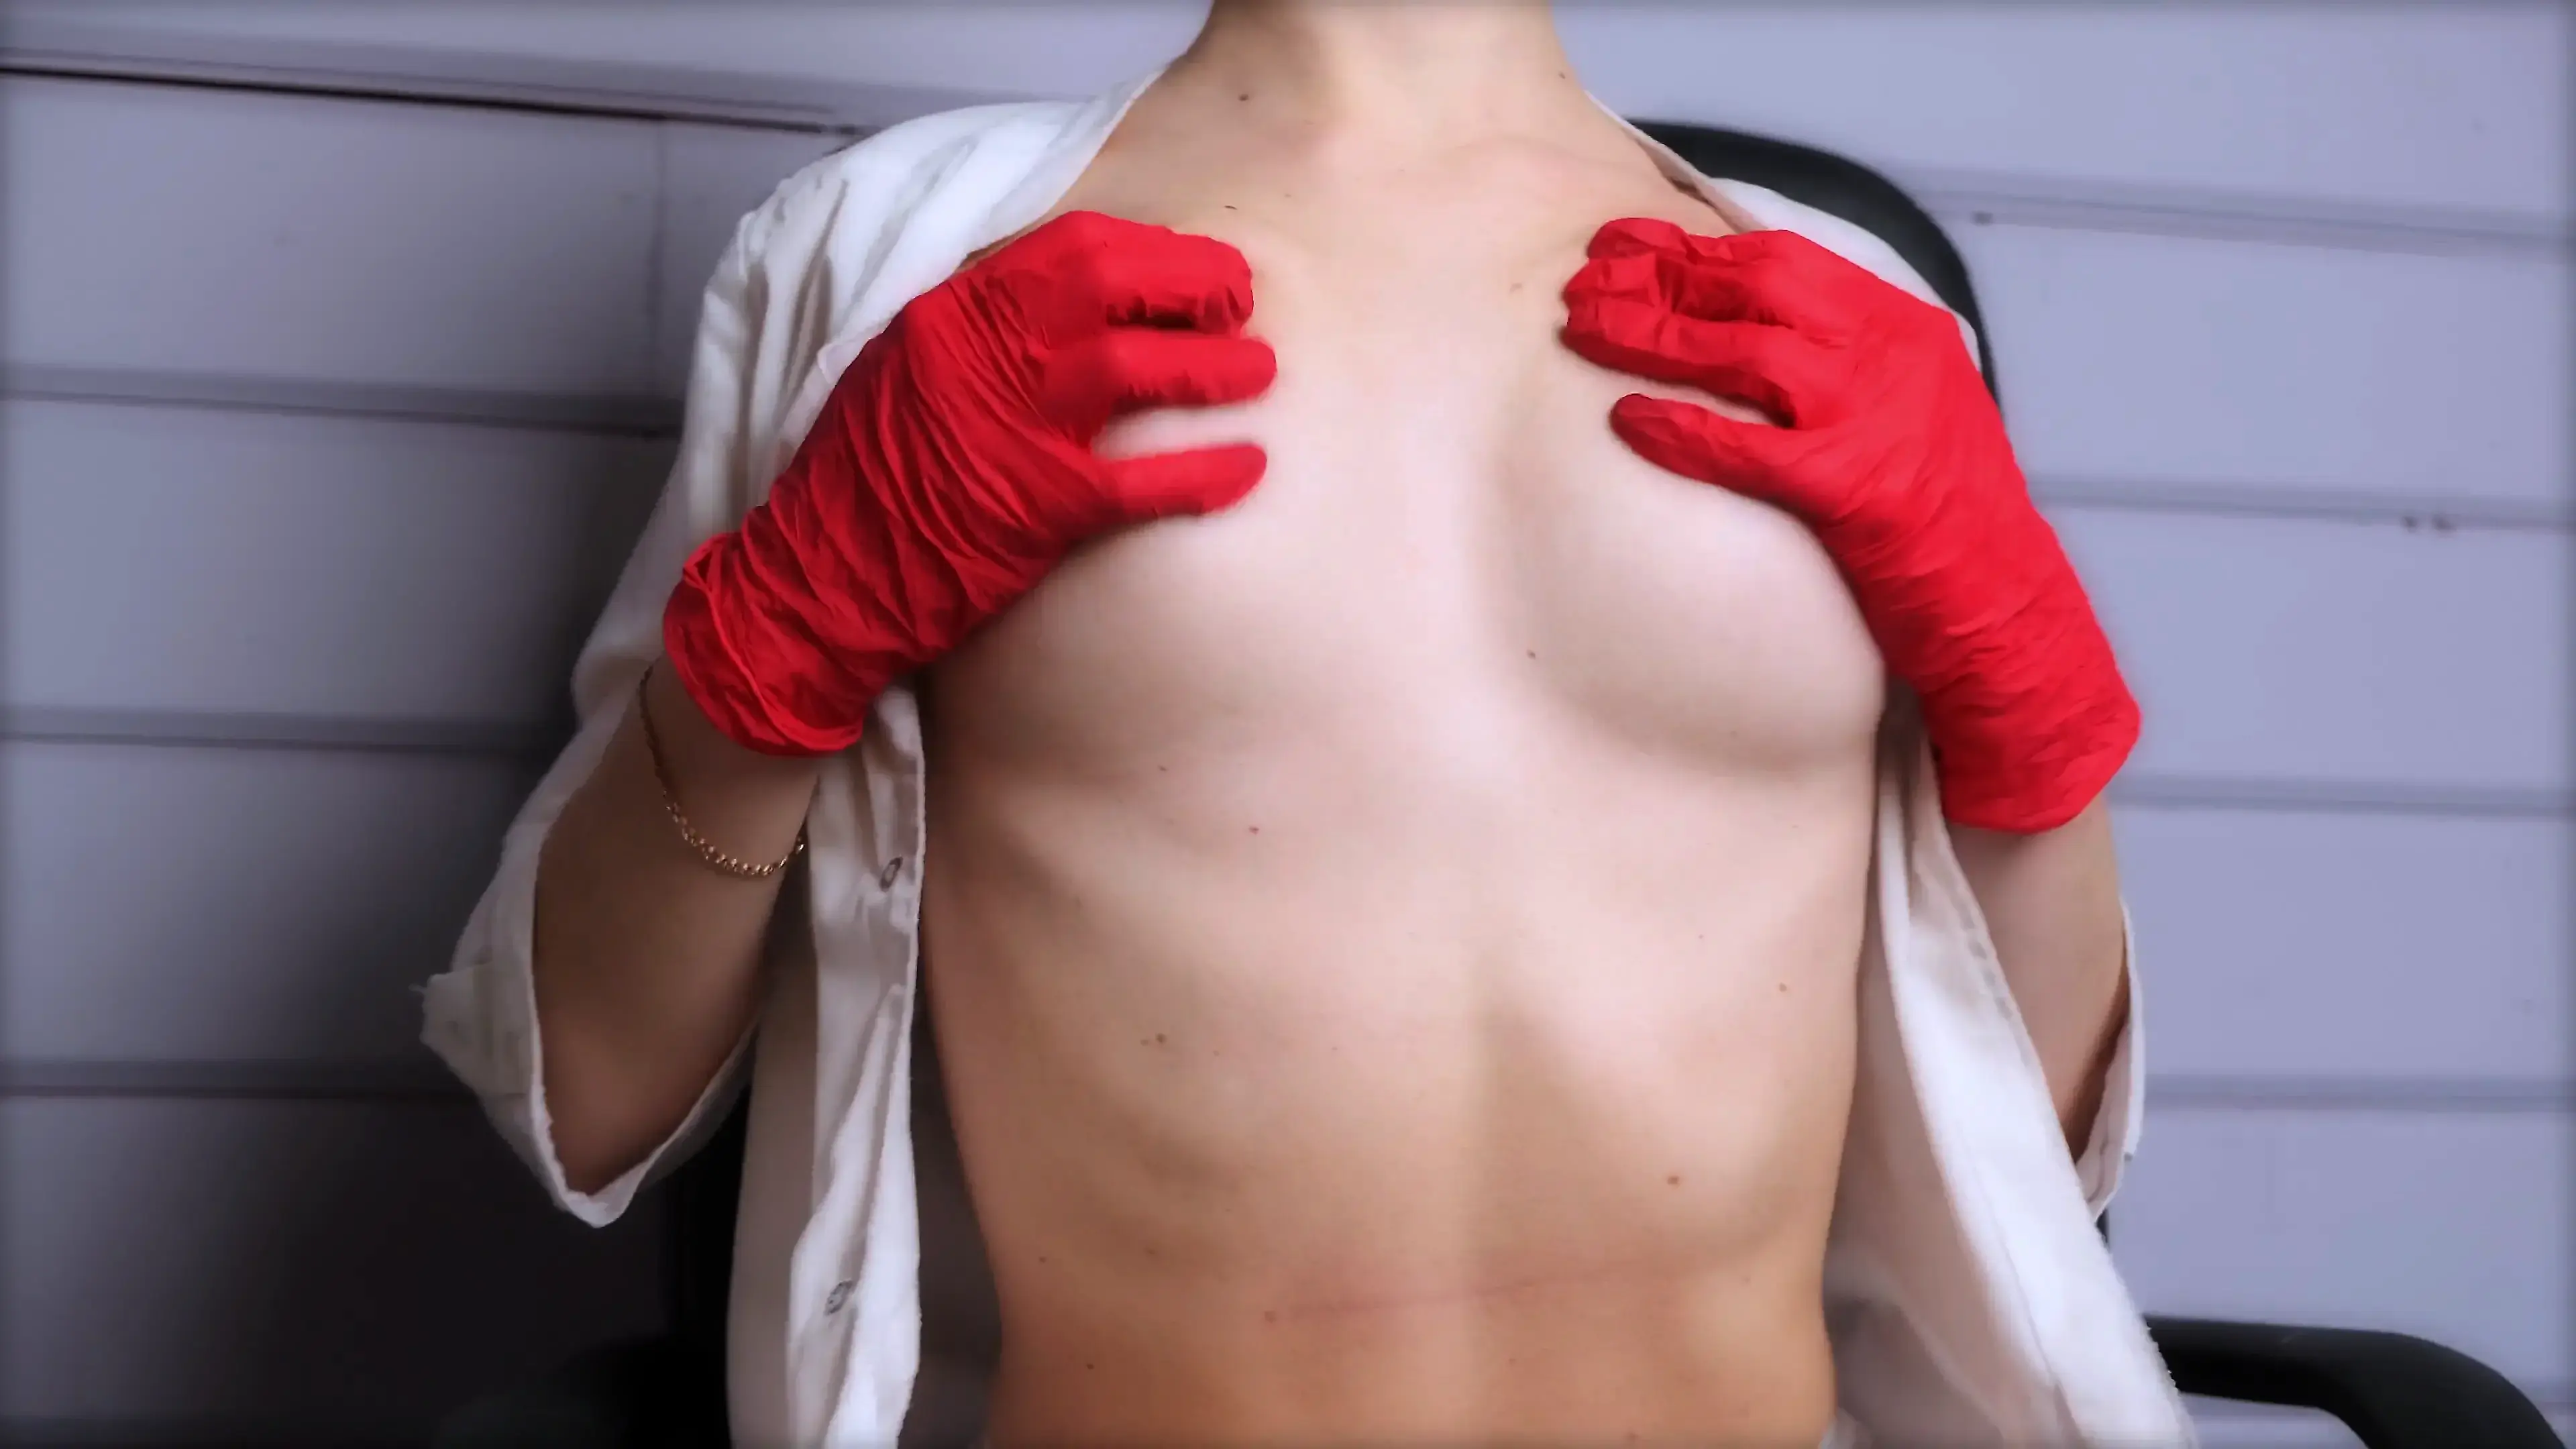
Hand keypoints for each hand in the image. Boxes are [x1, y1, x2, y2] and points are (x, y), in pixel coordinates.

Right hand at [665, 211, 1278, 755]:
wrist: (812, 580)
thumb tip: (1069, 315)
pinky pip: (1139, 482)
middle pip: (1111, 286)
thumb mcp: (907, 375)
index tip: (1195, 270)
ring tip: (1258, 375)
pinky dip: (1202, 473)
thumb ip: (980, 336)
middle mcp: (980, 353)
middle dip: (1191, 288)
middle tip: (1238, 309)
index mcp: (950, 313)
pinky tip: (1247, 470)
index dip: (1151, 252)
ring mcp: (1006, 426)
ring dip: (1210, 367)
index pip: (1071, 246)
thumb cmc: (862, 484)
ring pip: (1134, 368)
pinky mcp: (1030, 507)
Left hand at [1559, 218, 2135, 831]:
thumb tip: (1748, 334)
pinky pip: (1747, 447)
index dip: (1693, 248)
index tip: (1623, 240)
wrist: (2008, 608)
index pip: (1784, 260)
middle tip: (1584, 276)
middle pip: (1755, 288)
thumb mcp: (1911, 411)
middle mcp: (1891, 354)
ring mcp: (1874, 416)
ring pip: (1742, 351)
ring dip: (1652, 334)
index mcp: (1904, 327)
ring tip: (1582, 328)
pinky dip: (1683, 431)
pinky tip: (1628, 420)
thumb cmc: (1948, 522)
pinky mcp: (1854, 488)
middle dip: (1660, 274)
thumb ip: (1845, 364)